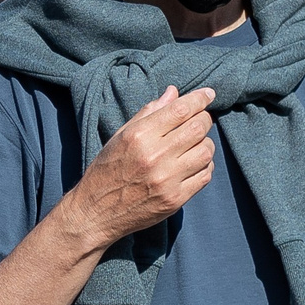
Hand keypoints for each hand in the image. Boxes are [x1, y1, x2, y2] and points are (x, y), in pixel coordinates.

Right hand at [63, 85, 217, 245]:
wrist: (96, 212)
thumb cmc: (107, 170)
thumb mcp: (120, 136)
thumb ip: (148, 113)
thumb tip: (174, 92)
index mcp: (139, 136)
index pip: (180, 109)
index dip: (200, 98)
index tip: (208, 94)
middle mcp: (155, 156)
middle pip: (199, 127)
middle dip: (204, 119)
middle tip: (200, 119)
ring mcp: (167, 180)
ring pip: (206, 151)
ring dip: (205, 143)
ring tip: (195, 143)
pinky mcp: (175, 199)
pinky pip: (205, 175)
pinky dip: (205, 165)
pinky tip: (194, 163)